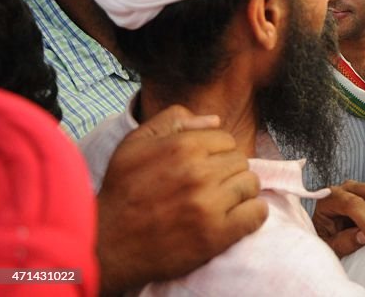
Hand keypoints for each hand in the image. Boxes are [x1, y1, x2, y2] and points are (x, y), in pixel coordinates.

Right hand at [96, 105, 267, 293]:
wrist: (107, 244)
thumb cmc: (122, 191)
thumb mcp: (135, 144)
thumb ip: (173, 121)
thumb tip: (214, 120)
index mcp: (183, 147)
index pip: (227, 140)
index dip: (216, 153)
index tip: (202, 167)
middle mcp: (199, 172)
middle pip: (241, 161)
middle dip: (228, 172)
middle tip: (209, 187)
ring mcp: (209, 204)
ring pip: (251, 185)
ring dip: (240, 192)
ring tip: (220, 202)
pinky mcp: (216, 234)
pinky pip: (256, 213)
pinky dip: (252, 214)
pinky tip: (236, 217)